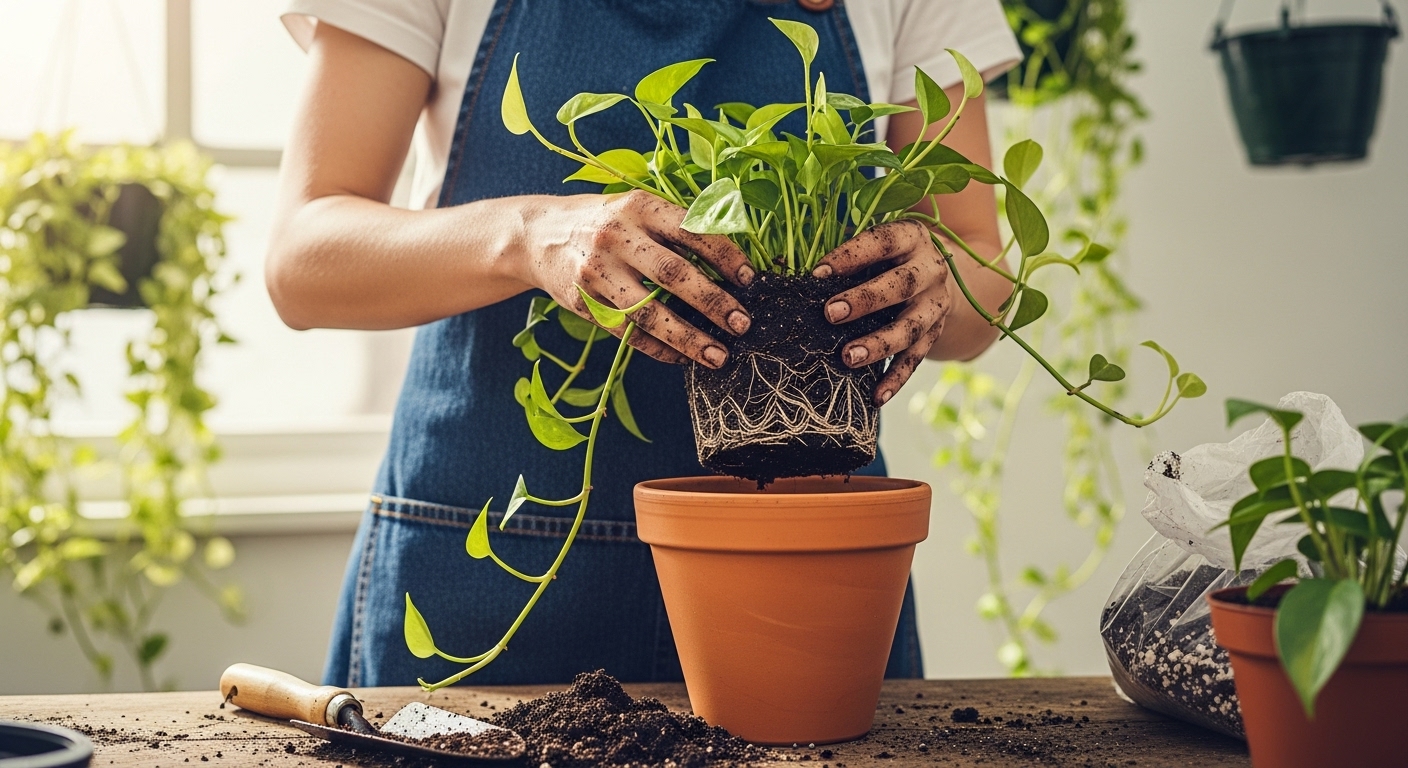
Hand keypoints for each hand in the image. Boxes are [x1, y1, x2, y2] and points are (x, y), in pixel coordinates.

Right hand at [522, 190, 755, 367]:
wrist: (539, 235)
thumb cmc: (606, 221)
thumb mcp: (637, 207)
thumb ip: (678, 225)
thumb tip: (734, 259)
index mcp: (638, 207)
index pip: (691, 230)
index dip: (725, 255)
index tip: (750, 279)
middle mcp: (616, 237)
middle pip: (673, 274)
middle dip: (713, 302)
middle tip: (742, 324)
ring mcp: (597, 272)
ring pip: (649, 313)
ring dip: (688, 338)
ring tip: (719, 356)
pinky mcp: (583, 303)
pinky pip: (627, 333)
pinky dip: (659, 349)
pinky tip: (684, 358)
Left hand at [812, 220, 953, 405]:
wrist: (940, 279)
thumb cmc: (890, 257)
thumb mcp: (878, 245)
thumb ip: (849, 255)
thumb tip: (798, 275)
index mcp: (912, 237)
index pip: (882, 241)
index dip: (851, 255)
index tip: (817, 273)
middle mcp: (930, 269)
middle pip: (901, 285)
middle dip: (865, 300)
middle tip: (830, 314)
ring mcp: (936, 305)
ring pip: (910, 328)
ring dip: (878, 344)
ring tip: (847, 357)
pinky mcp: (935, 334)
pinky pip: (915, 359)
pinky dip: (895, 379)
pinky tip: (875, 396)